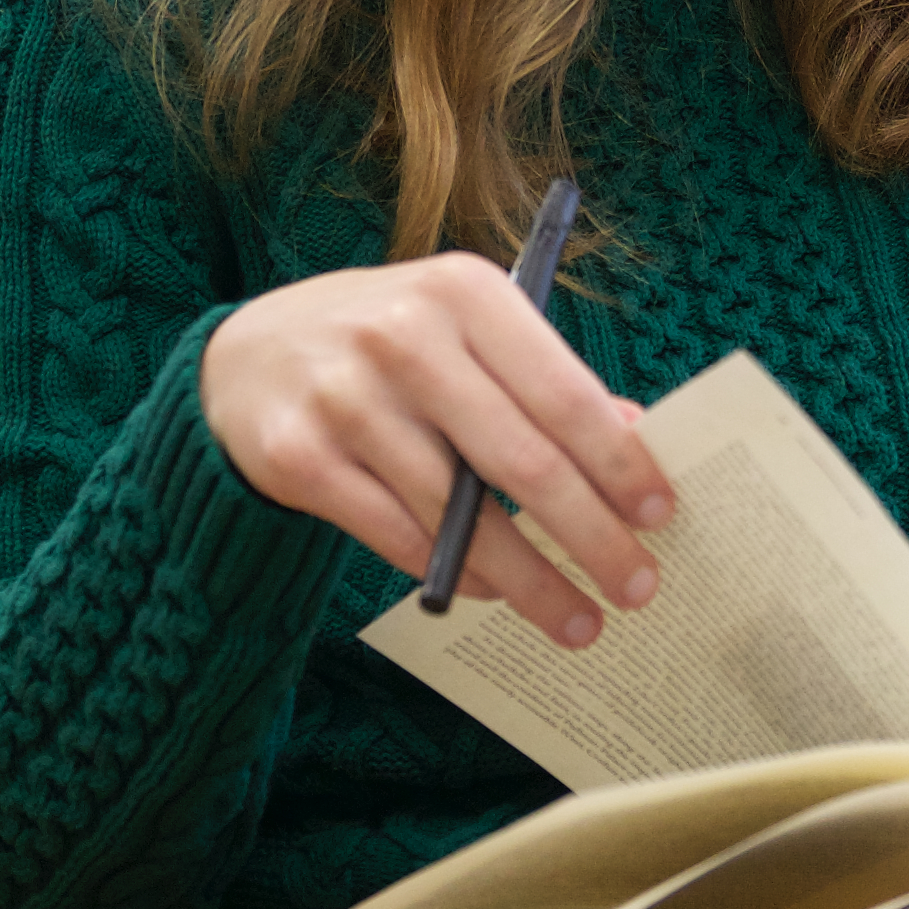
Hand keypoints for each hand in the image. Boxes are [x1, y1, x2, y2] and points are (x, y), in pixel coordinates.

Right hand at [201, 259, 676, 652]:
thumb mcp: (467, 330)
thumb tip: (635, 438)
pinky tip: (492, 592)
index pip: (563, 392)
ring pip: (459, 517)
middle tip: (637, 588)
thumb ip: (544, 377)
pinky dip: (454, 574)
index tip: (661, 516)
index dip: (619, 464)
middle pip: (521, 464)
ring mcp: (345, 398)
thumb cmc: (390, 343)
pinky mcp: (299, 458)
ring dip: (528, 580)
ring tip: (575, 617)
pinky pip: (399, 537)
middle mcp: (404, 337)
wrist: (247, 354)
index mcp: (463, 291)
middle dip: (591, 538)